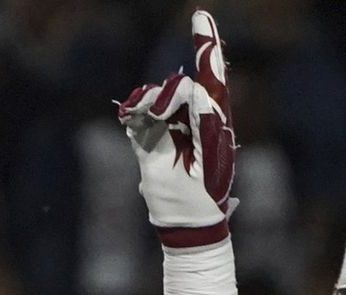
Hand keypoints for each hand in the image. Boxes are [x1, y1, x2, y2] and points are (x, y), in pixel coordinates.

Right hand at [117, 10, 235, 247]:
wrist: (185, 223)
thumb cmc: (205, 196)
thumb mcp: (208, 158)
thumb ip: (203, 122)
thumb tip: (196, 90)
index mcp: (214, 122)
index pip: (211, 76)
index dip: (206, 45)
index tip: (201, 14)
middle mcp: (192, 119)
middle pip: (179, 85)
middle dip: (168, 94)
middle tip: (162, 114)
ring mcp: (169, 128)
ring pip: (154, 96)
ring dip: (150, 102)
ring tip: (150, 120)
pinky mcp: (149, 139)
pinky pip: (137, 113)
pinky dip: (134, 111)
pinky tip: (131, 116)